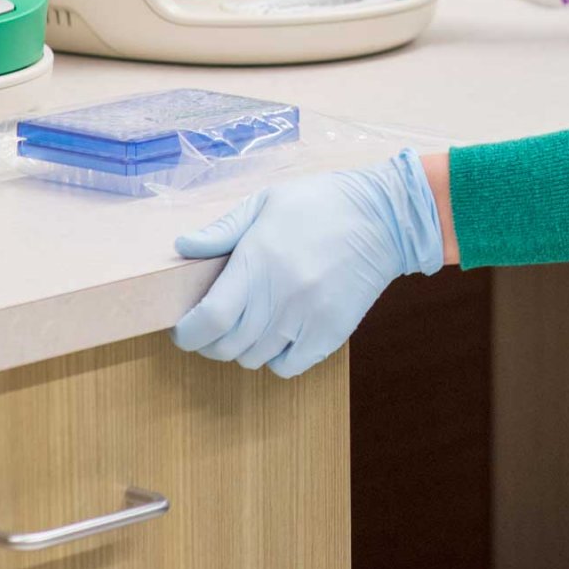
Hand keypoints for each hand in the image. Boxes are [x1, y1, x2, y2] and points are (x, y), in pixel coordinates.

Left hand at [171, 149, 443, 377]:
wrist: (384, 217)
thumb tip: (183, 248)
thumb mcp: (267, 202)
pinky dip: (275, 358)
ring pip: (252, 359)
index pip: (208, 321)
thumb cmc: (321, 204)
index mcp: (258, 262)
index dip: (188, 333)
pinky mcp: (330, 334)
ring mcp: (306, 319)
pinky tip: (279, 335)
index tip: (184, 328)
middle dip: (209, 341)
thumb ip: (223, 230)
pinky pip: (286, 367)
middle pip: (226, 346)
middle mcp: (280, 297)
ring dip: (242, 348)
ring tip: (249, 324)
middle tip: (213, 325)